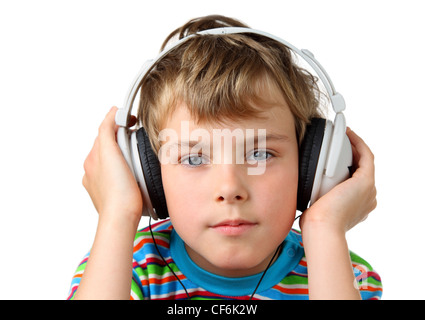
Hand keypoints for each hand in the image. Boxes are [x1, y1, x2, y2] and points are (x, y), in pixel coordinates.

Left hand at [82, 107, 142, 224]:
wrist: (120, 218)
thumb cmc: (119, 191)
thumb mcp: (110, 153)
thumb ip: (108, 130)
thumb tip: (111, 113)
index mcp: (92, 159)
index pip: (104, 133)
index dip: (117, 123)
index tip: (131, 120)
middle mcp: (92, 171)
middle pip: (107, 147)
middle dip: (120, 139)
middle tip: (137, 136)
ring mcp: (100, 184)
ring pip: (112, 162)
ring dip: (122, 156)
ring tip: (136, 156)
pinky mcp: (109, 194)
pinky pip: (116, 176)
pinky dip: (123, 171)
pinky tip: (133, 175)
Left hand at [299, 128, 376, 233]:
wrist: (323, 228)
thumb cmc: (316, 224)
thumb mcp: (316, 209)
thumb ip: (315, 200)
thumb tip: (301, 193)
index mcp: (357, 206)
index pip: (353, 182)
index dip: (346, 168)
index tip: (334, 158)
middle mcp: (367, 198)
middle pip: (361, 170)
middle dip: (351, 155)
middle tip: (339, 142)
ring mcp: (369, 190)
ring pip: (365, 162)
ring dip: (355, 146)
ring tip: (344, 135)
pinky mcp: (366, 181)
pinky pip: (366, 156)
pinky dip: (358, 143)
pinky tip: (348, 133)